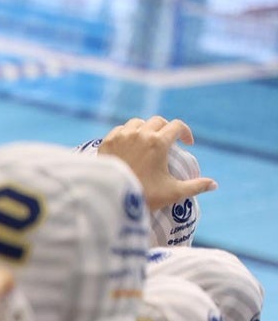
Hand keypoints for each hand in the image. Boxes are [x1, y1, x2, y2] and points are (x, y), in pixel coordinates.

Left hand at [96, 116, 216, 211]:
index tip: (187, 143)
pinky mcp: (106, 142)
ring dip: (146, 128)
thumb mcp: (173, 192)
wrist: (110, 198)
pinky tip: (130, 143)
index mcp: (158, 142)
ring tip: (148, 140)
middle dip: (166, 129)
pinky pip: (120, 130)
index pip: (177, 126)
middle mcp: (140, 134)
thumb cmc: (144, 195)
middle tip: (168, 141)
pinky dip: (128, 133)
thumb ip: (195, 186)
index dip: (185, 133)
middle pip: (158, 121)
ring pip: (137, 123)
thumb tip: (214, 184)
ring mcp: (121, 136)